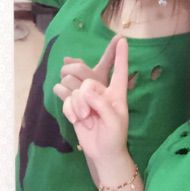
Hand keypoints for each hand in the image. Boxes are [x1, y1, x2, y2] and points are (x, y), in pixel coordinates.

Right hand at [62, 38, 128, 161]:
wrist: (102, 152)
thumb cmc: (115, 136)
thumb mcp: (115, 120)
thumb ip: (102, 103)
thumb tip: (86, 90)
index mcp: (117, 92)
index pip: (120, 70)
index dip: (121, 55)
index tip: (122, 39)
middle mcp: (102, 90)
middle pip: (87, 77)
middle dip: (84, 94)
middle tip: (90, 113)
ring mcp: (87, 97)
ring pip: (74, 87)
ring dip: (77, 105)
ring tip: (86, 118)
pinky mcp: (75, 104)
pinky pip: (66, 98)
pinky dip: (69, 110)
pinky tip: (76, 120)